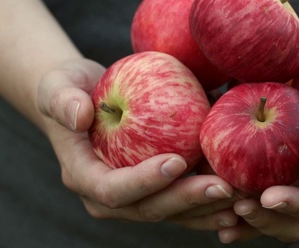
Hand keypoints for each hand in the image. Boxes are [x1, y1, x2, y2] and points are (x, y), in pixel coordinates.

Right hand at [36, 58, 239, 229]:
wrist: (85, 97)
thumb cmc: (68, 88)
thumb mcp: (57, 86)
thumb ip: (62, 100)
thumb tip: (79, 115)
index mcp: (84, 177)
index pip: (114, 189)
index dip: (144, 181)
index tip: (176, 161)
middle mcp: (109, 197)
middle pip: (150, 207)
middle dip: (187, 200)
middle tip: (222, 187)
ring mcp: (135, 197)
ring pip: (173, 212)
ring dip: (207, 209)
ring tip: (240, 199)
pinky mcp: (156, 189)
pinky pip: (185, 201)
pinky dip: (211, 202)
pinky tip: (240, 196)